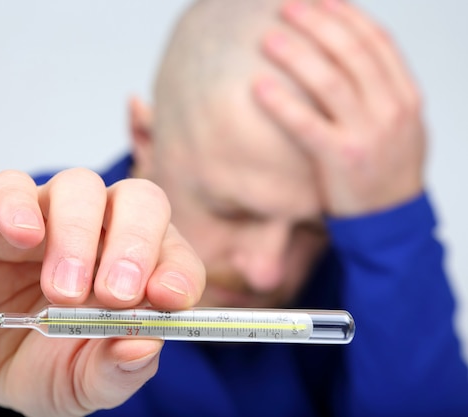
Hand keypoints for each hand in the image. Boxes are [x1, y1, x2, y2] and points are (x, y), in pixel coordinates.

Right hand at [0, 168, 204, 415]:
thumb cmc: (47, 364)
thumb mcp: (84, 384)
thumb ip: (116, 371)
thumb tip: (143, 347)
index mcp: (138, 268)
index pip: (175, 252)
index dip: (178, 270)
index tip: (167, 299)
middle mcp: (102, 230)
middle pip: (139, 200)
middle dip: (134, 244)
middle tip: (115, 296)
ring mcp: (51, 216)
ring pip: (80, 186)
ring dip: (78, 234)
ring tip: (62, 293)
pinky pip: (9, 186)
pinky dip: (18, 204)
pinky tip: (22, 236)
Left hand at [256, 0, 425, 215]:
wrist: (391, 219)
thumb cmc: (384, 166)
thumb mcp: (397, 123)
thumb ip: (379, 88)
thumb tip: (345, 50)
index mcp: (406, 95)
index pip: (376, 41)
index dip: (345, 15)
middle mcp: (391, 109)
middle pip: (352, 53)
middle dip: (317, 24)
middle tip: (285, 6)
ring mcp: (369, 134)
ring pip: (331, 82)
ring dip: (297, 55)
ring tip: (269, 37)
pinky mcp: (343, 160)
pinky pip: (307, 125)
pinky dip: (282, 104)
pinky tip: (258, 87)